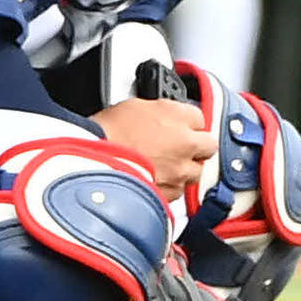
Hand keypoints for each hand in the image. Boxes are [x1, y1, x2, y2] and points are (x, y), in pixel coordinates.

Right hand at [91, 96, 216, 202]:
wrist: (92, 165)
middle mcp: (186, 144)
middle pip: (208, 145)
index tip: (179, 125)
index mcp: (177, 116)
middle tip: (178, 146)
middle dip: (196, 146)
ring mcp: (180, 172)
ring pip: (196, 172)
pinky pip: (178, 190)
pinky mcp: (171, 194)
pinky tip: (153, 179)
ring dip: (184, 168)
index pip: (199, 117)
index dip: (187, 122)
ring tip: (163, 166)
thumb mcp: (132, 106)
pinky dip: (170, 186)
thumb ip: (158, 111)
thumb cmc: (106, 135)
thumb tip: (163, 115)